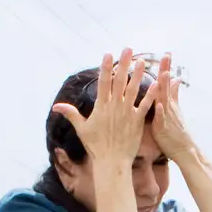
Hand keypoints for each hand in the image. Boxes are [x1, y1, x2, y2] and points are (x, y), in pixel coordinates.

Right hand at [72, 47, 154, 174]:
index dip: (106, 67)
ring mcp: (127, 113)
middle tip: (128, 49)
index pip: (104, 82)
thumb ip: (71, 114)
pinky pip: (145, 105)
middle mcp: (114, 107)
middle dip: (124, 64)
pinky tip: (156, 84)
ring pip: (134, 89)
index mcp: (101, 106)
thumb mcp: (82, 129)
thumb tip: (55, 106)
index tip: (108, 54)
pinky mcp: (137, 121)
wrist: (111, 162)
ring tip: (143, 61)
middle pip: (120, 81)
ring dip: (138, 74)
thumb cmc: (95, 146)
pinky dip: (150, 95)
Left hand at [146, 54, 201, 166]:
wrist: (186, 151)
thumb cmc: (177, 132)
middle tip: (166, 55)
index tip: (166, 53)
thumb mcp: (175, 110)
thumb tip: (177, 79)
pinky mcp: (164, 129)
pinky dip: (160, 112)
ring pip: (165, 99)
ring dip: (165, 87)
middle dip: (166, 70)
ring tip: (164, 74)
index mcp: (168, 102)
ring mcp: (167, 117)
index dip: (166, 67)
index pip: (166, 81)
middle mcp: (169, 107)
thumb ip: (174, 94)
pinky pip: (162, 119)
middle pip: (166, 85)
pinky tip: (158, 105)